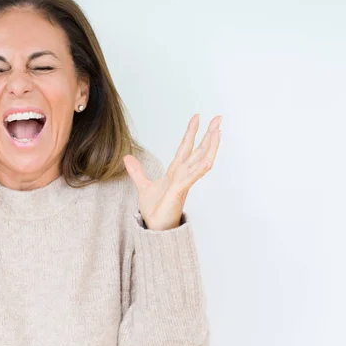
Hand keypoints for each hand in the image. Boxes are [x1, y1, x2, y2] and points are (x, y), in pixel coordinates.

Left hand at [124, 114, 221, 230]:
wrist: (154, 228)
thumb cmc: (155, 210)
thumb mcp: (143, 186)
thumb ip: (137, 171)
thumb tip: (127, 157)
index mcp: (175, 171)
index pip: (185, 147)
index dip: (191, 132)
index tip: (197, 117)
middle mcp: (183, 175)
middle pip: (199, 150)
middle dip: (209, 134)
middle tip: (218, 118)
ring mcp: (183, 183)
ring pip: (200, 161)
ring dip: (210, 146)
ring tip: (218, 131)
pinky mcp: (179, 192)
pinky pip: (192, 178)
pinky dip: (200, 169)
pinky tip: (208, 160)